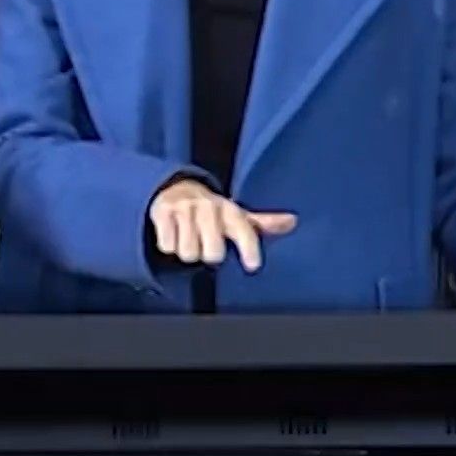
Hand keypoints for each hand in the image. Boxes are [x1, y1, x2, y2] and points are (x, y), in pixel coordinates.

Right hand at [148, 178, 297, 273]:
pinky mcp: (162, 212)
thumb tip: (292, 221)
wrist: (174, 189)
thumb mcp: (237, 216)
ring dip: (187, 252)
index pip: (244, 231)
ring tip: (190, 238)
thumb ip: (264, 224)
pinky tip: (174, 234)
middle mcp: (209, 207)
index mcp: (230, 210)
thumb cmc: (211, 211)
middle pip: (212, 253)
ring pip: (188, 253)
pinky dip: (169, 245)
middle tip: (205, 244)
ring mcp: (185, 208)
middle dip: (208, 254)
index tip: (253, 266)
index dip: (249, 249)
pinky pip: (167, 246)